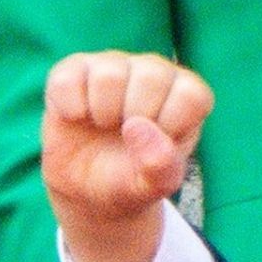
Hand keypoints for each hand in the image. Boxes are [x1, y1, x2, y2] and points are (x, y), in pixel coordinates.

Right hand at [40, 51, 213, 261]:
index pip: (192, 93)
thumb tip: (142, 130)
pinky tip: (75, 118)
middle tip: (123, 139)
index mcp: (185, 101)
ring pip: (110, 68)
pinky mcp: (77, 70)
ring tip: (100, 129)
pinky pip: (70, 73)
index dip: (170, 124)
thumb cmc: (130, 187)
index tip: (153, 147)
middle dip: (134, 116)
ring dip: (101, 109)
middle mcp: (154, 77)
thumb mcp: (150, 188)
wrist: (88, 193)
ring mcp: (115, 68)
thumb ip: (160, 166)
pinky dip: (69, 102)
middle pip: (152, 74)